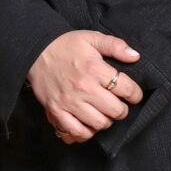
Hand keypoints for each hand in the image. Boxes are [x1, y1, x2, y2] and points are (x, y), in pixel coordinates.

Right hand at [29, 30, 143, 143]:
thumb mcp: (91, 38)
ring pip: (100, 123)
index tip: (133, 94)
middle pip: (116, 111)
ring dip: (106, 120)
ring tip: (103, 113)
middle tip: (118, 104)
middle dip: (122, 109)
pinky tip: (88, 124)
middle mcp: (84, 88)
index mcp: (94, 69)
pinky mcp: (56, 111)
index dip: (135, 94)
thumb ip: (115, 46)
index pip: (127, 89)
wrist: (34, 52)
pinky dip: (86, 132)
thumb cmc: (64, 45)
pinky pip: (77, 131)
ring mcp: (69, 102)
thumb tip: (135, 56)